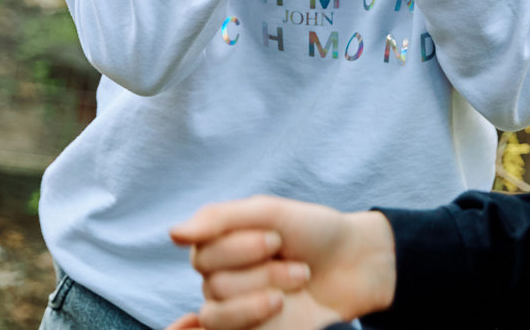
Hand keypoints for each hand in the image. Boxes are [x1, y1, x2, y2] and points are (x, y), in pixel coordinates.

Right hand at [169, 197, 396, 329]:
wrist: (357, 265)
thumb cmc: (313, 232)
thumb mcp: (270, 212)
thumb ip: (220, 219)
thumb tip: (172, 234)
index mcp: (222, 244)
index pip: (201, 253)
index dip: (239, 247)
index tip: (278, 238)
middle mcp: (224, 276)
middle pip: (213, 283)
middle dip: (260, 271)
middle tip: (299, 265)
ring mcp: (238, 307)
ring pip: (218, 312)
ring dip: (261, 296)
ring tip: (299, 281)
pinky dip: (248, 318)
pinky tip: (276, 306)